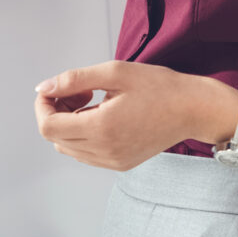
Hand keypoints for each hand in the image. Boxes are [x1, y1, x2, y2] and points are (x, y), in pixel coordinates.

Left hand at [33, 60, 237, 170]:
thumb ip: (73, 79)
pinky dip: (83, 134)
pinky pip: (85, 153)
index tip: (56, 87)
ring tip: (92, 100)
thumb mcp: (114, 72)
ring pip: (68, 147)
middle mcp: (105, 152)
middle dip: (56, 111)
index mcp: (102, 129)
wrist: (194, 109)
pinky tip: (102, 114)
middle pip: (55, 138)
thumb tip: (43, 88)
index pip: (48, 127)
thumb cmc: (159, 86)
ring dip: (68, 123)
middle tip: (80, 90)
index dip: (43, 105)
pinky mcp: (121, 164)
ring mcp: (113, 161)